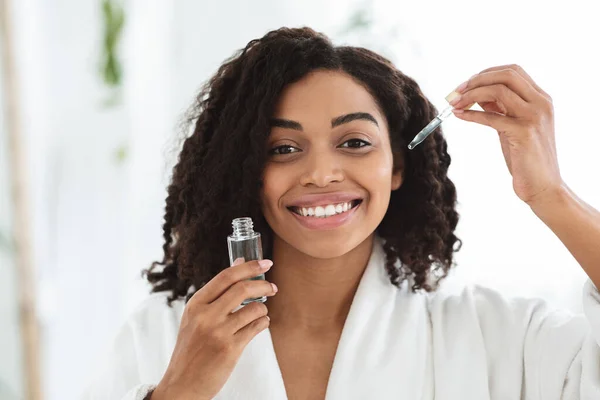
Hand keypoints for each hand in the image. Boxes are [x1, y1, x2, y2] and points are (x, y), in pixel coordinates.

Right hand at [151, 259, 277, 399]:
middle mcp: (206, 316)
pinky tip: (259, 324)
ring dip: (263, 309)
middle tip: (272, 287)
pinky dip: (263, 323)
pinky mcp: (230, 349)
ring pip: (254, 308)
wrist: (182, 384)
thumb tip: (239, 262)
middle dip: (264, 285)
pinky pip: (256, 327)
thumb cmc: (191, 349)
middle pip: (243, 288)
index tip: (265, 262)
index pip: (226, 276)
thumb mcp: (195, 317)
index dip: (249, 266)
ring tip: (260, 313)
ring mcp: (218, 332)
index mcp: (196, 304)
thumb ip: (216, 293)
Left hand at [449, 64, 563, 205]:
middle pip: (506, 75)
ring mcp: (534, 116)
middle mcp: (541, 103)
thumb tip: (476, 93)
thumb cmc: (525, 158)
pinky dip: (471, 114)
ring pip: (498, 90)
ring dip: (471, 94)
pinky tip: (458, 116)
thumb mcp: (512, 126)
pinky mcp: (524, 132)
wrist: (543, 186)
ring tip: (453, 104)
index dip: (486, 73)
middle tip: (456, 91)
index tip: (465, 84)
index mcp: (541, 98)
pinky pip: (491, 116)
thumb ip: (500, 108)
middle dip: (477, 80)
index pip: (512, 71)